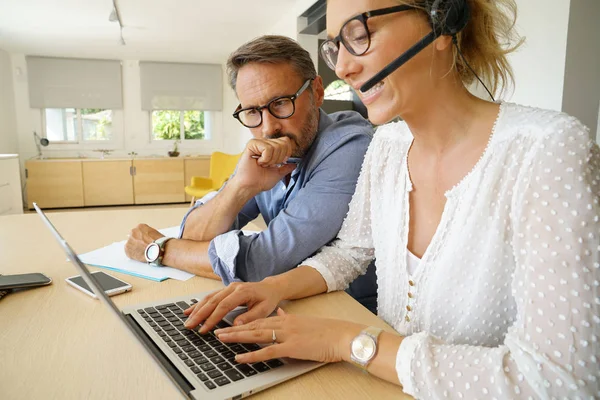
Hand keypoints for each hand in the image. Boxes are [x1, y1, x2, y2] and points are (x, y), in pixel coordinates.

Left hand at [124, 223, 163, 261]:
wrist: (158, 250)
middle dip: (137, 242)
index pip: (138, 231)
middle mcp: (133, 232)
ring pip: (130, 244)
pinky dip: (133, 254)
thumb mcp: (155, 233)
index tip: (144, 241)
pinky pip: (128, 252)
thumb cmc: (159, 242)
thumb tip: (147, 239)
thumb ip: (147, 234)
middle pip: (133, 237)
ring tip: (143, 252)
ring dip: (135, 248)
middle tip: (143, 247)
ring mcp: (129, 240)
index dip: (142, 237)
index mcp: (140, 226)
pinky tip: (140, 255)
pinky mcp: (127, 248)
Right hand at [183, 279, 283, 332]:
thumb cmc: (268, 299)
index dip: (212, 318)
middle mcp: (232, 287)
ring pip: (208, 298)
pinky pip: (210, 296)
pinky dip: (199, 304)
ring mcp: (227, 287)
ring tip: (187, 320)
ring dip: (197, 309)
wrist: (270, 288)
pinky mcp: (225, 290)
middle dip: (199, 314)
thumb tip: (236, 324)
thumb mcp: (264, 310)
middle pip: (212, 301)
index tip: (204, 329)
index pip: (223, 305)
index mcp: (242, 292)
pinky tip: (189, 310)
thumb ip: (250, 317)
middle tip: (189, 326)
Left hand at [214, 308, 364, 363]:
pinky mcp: (292, 347)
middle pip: (253, 325)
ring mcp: (287, 335)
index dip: (242, 322)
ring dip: (237, 337)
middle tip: (216, 331)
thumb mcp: (304, 321)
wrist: (342, 335)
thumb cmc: (326, 332)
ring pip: (256, 334)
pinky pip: (267, 351)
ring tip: (221, 339)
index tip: (228, 324)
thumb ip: (290, 317)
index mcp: (286, 319)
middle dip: (233, 328)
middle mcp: (283, 324)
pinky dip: (252, 354)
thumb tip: (281, 313)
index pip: (259, 320)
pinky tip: (240, 357)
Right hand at [231, 137, 296, 193]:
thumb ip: (286, 168)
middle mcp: (264, 143)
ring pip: (276, 146)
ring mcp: (258, 142)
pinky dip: (265, 159)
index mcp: (270, 148)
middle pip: (283, 143)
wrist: (250, 187)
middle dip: (279, 158)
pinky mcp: (252, 144)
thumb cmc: (260, 181)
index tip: (278, 163)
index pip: (286, 141)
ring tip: (262, 164)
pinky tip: (258, 162)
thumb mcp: (278, 174)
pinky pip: (267, 148)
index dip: (286, 153)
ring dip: (271, 160)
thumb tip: (295, 164)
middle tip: (268, 165)